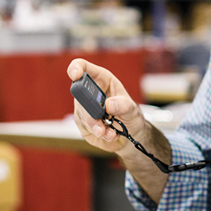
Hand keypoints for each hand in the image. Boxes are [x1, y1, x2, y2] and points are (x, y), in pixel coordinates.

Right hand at [67, 59, 172, 203]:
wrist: (136, 143)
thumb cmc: (137, 123)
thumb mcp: (136, 115)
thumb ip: (125, 108)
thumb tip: (112, 103)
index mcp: (106, 84)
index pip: (87, 70)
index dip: (78, 67)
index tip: (74, 70)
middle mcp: (94, 96)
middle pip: (80, 96)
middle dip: (90, 109)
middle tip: (103, 123)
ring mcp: (87, 111)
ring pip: (81, 115)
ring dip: (95, 126)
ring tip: (112, 134)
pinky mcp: (85, 127)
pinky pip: (84, 130)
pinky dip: (97, 136)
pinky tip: (111, 139)